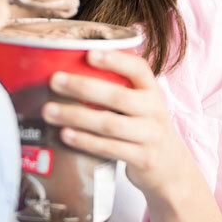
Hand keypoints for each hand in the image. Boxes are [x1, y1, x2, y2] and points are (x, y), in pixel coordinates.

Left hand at [41, 49, 193, 200]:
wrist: (171, 168)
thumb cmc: (144, 128)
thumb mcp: (141, 105)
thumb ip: (118, 90)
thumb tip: (69, 72)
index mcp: (152, 91)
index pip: (139, 69)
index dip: (115, 60)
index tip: (89, 53)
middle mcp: (154, 110)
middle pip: (118, 96)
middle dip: (83, 87)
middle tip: (54, 80)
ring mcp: (150, 136)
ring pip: (110, 124)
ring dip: (76, 116)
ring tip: (49, 111)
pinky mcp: (143, 159)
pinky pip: (110, 148)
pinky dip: (86, 141)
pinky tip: (65, 134)